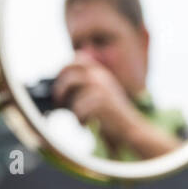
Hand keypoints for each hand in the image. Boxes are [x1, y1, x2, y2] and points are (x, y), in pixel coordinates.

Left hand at [51, 54, 177, 159]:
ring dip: (72, 109)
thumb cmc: (110, 117)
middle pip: (71, 71)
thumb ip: (81, 91)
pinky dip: (79, 120)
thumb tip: (57, 94)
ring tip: (79, 119)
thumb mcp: (96, 98)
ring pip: (75, 93)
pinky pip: (79, 109)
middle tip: (58, 102)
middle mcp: (101, 76)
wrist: (130, 129)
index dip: (64, 68)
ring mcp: (103, 88)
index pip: (79, 59)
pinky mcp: (103, 102)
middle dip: (60, 86)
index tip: (58, 82)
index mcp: (100, 73)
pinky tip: (85, 125)